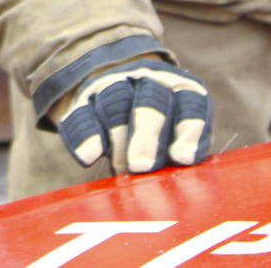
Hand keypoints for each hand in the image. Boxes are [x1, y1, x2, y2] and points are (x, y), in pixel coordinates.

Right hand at [54, 58, 211, 173]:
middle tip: (143, 165)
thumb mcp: (178, 140)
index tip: (183, 158)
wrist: (119, 98)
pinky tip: (88, 157)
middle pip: (150, 101)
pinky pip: (81, 115)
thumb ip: (178, 158)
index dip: (188, 129)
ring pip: (115, 103)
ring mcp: (113, 86)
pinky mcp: (84, 101)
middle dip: (147, 134)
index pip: (190, 103)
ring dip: (118, 138)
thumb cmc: (161, 135)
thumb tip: (174, 189)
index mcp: (182, 90)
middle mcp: (149, 81)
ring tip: (121, 169)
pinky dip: (84, 136)